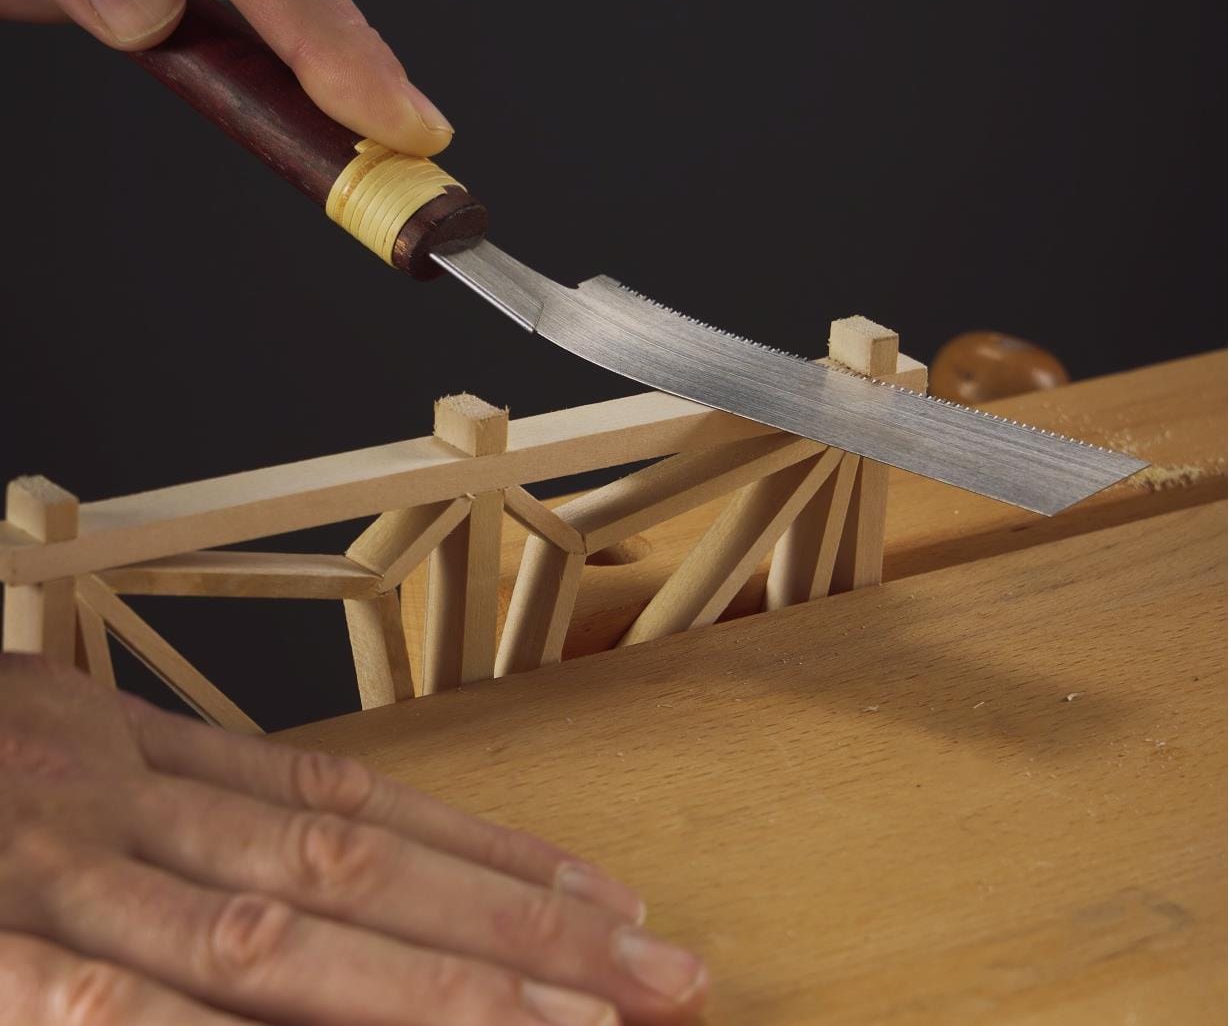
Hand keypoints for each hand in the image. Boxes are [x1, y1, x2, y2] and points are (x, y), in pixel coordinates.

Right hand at [0, 656, 708, 1023]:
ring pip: (284, 935)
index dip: (491, 855)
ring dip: (442, 990)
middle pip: (363, 871)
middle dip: (521, 933)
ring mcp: (54, 876)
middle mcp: (123, 804)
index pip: (359, 806)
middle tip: (660, 973)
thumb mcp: (34, 749)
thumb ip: (156, 798)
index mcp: (136, 756)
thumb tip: (295, 859)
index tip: (604, 899)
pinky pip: (130, 1009)